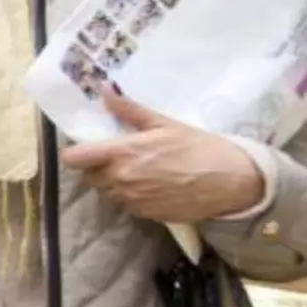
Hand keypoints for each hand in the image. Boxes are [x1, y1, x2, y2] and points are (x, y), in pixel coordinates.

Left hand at [61, 94, 264, 224]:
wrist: (231, 181)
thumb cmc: (199, 147)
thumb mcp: (164, 124)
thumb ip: (129, 111)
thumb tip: (103, 91)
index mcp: (122, 154)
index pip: (75, 158)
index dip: (76, 152)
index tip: (87, 147)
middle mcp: (121, 180)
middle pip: (88, 176)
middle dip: (97, 166)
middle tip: (119, 156)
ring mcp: (132, 200)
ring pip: (106, 192)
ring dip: (113, 182)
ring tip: (138, 170)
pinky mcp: (144, 215)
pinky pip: (125, 205)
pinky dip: (131, 196)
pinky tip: (151, 185)